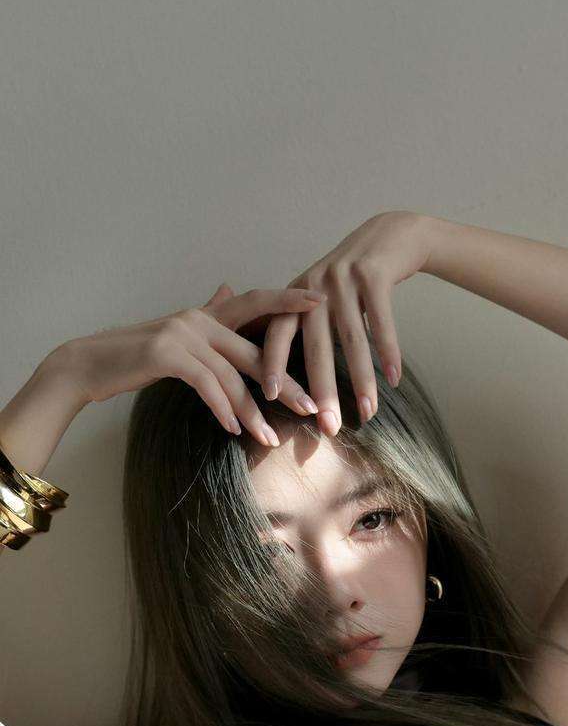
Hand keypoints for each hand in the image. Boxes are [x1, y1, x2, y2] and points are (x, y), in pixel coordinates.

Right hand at [57, 284, 326, 447]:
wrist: (87, 364)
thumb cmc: (135, 356)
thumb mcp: (178, 334)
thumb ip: (208, 314)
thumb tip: (228, 288)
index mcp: (206, 314)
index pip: (255, 302)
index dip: (288, 299)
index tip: (321, 303)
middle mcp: (199, 319)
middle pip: (254, 352)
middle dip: (287, 383)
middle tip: (313, 407)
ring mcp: (182, 334)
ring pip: (231, 376)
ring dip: (252, 412)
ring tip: (269, 438)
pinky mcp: (165, 354)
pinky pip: (206, 384)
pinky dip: (221, 408)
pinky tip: (232, 429)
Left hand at [259, 211, 433, 434]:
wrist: (392, 234)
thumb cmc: (355, 276)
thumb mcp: (323, 295)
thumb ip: (307, 326)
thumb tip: (288, 375)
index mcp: (296, 296)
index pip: (277, 333)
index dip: (272, 363)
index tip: (270, 397)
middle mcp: (315, 286)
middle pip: (316, 346)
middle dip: (322, 390)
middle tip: (328, 427)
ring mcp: (344, 278)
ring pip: (352, 340)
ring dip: (362, 380)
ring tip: (368, 413)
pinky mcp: (374, 274)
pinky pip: (381, 323)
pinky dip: (389, 353)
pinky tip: (394, 380)